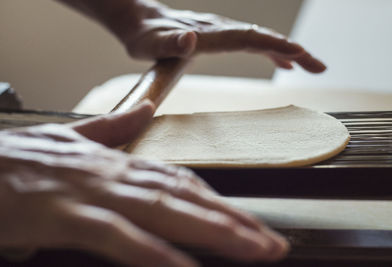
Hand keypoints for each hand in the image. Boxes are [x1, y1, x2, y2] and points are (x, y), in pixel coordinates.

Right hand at [0, 101, 288, 266]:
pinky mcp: (65, 215)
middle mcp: (113, 174)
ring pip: (165, 211)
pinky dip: (155, 253)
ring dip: (213, 231)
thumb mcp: (70, 140)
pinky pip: (119, 236)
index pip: (177, 179)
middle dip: (232, 220)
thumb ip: (113, 129)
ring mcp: (92, 194)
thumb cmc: (15, 160)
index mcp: (115, 161)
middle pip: (185, 196)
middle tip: (271, 242)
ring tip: (254, 249)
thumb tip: (146, 112)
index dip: (215, 199)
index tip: (246, 218)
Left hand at [113, 1, 325, 72]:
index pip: (249, 38)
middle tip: (320, 67)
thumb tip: (192, 39)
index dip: (275, 46)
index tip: (300, 55)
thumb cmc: (142, 37)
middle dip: (294, 50)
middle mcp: (219, 29)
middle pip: (263, 37)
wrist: (138, 21)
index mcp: (208, 34)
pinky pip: (250, 42)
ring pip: (260, 38)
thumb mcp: (149, 45)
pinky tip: (280, 62)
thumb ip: (170, 42)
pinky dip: (270, 51)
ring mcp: (221, 31)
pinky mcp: (219, 35)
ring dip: (287, 51)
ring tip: (309, 65)